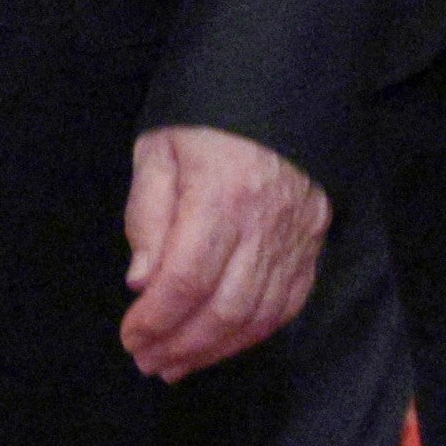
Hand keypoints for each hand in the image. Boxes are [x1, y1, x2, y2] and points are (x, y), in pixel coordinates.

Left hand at [119, 125, 328, 380]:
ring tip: (177, 363)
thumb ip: (148, 216)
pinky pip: (290, 302)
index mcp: (221, 194)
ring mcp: (297, 233)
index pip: (186, 279)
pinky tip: (223, 342)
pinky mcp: (315, 237)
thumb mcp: (158, 150)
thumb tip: (141, 283)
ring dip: (215, 350)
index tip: (130, 336)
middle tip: (148, 361)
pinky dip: (255, 332)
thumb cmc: (206, 117)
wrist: (276, 82)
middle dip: (181, 345)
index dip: (156, 320)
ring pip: (259, 314)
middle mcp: (265, 221)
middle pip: (225, 308)